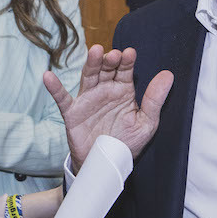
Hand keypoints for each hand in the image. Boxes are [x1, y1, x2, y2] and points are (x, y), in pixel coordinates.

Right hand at [43, 45, 173, 172]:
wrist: (107, 165)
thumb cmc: (127, 143)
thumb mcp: (146, 123)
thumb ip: (154, 99)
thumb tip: (168, 75)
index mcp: (123, 91)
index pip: (125, 70)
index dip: (127, 61)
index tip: (130, 53)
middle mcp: (105, 91)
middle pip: (105, 69)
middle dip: (110, 60)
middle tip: (114, 54)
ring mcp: (87, 100)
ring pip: (88, 77)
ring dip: (91, 64)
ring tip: (95, 52)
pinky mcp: (72, 113)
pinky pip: (62, 98)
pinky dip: (55, 87)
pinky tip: (48, 76)